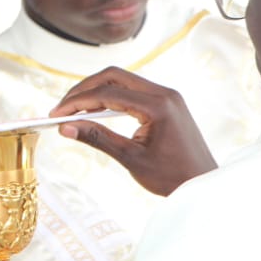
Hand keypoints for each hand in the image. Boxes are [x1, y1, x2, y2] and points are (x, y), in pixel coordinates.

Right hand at [48, 66, 216, 195]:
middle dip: (84, 90)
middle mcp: (164, 93)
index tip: (57, 115)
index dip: (78, 102)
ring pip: (123, 80)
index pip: (108, 93)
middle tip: (62, 108)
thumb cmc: (172, 178)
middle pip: (114, 76)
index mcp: (158, 106)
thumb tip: (66, 128)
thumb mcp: (131, 159)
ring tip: (74, 110)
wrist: (203, 184)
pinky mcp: (167, 101)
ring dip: (97, 91)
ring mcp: (167, 95)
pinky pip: (133, 89)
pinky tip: (96, 110)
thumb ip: (98, 139)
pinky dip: (112, 96)